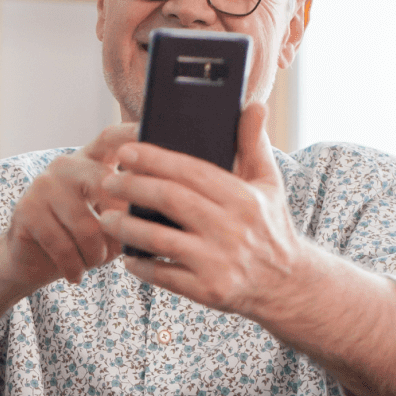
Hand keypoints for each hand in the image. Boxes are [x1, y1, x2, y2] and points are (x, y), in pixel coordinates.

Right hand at [4, 123, 137, 290]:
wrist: (32, 260)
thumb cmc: (81, 238)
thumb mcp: (110, 220)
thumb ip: (130, 208)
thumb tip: (160, 209)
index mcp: (90, 161)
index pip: (111, 138)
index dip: (131, 133)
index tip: (151, 130)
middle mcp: (66, 166)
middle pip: (104, 184)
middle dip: (120, 222)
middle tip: (122, 245)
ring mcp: (43, 185)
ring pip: (87, 226)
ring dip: (96, 254)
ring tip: (94, 262)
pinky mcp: (26, 210)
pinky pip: (62, 245)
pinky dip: (74, 266)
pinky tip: (76, 273)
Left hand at [98, 104, 306, 319]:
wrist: (289, 286)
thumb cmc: (271, 227)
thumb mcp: (269, 184)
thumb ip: (254, 145)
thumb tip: (253, 105)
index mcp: (243, 198)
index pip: (192, 171)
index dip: (155, 159)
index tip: (125, 151)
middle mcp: (231, 228)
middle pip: (170, 199)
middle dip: (132, 187)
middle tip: (106, 181)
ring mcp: (219, 262)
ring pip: (159, 239)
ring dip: (126, 227)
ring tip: (106, 218)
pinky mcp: (209, 291)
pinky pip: (164, 276)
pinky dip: (141, 266)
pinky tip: (127, 257)